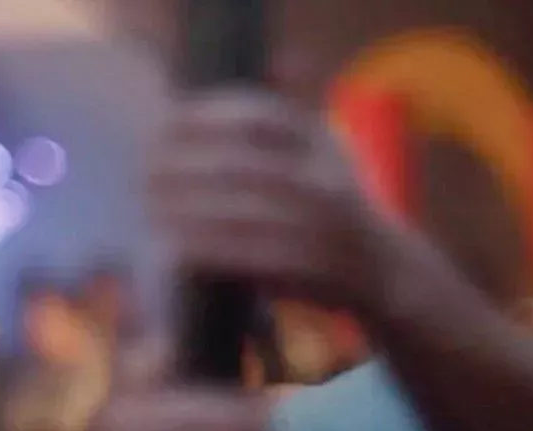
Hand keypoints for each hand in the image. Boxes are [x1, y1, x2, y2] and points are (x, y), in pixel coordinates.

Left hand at [147, 87, 387, 310]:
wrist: (386, 270)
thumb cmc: (336, 204)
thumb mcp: (324, 148)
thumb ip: (291, 111)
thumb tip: (279, 58)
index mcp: (321, 141)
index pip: (257, 116)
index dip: (205, 118)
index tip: (165, 126)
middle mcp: (325, 178)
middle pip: (240, 165)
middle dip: (184, 168)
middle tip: (145, 174)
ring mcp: (322, 224)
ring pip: (241, 212)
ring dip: (188, 212)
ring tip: (151, 210)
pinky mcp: (313, 268)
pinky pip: (251, 256)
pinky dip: (210, 250)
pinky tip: (177, 248)